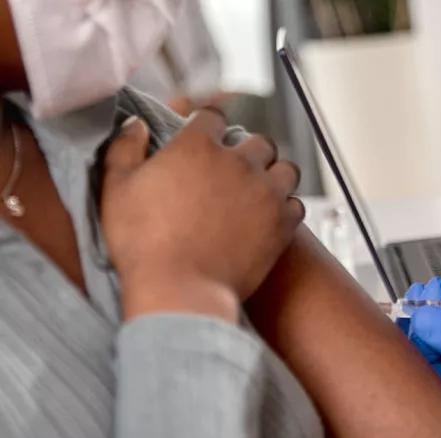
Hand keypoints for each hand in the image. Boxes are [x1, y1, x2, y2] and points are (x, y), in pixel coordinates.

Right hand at [101, 111, 303, 319]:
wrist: (180, 290)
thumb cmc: (142, 244)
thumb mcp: (117, 189)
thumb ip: (125, 148)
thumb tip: (136, 124)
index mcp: (197, 146)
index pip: (213, 117)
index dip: (209, 126)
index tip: (206, 138)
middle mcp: (237, 162)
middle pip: (258, 141)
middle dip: (249, 152)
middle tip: (236, 171)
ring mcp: (265, 191)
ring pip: (285, 169)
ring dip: (274, 176)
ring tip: (260, 192)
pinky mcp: (282, 223)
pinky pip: (296, 204)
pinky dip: (286, 209)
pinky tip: (272, 219)